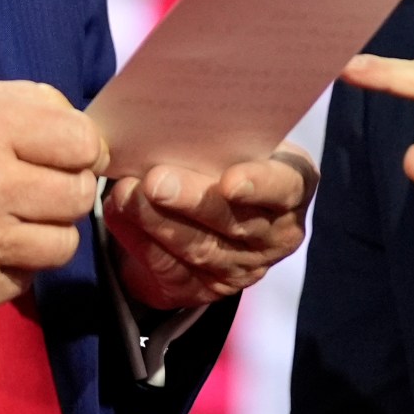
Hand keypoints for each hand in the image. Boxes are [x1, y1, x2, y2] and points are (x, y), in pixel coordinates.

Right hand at [0, 79, 106, 306]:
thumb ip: (31, 106)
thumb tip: (89, 138)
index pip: (83, 143)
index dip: (83, 149)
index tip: (66, 155)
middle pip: (78, 195)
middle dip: (66, 189)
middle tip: (38, 187)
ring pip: (62, 245)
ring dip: (45, 232)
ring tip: (14, 218)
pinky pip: (25, 281)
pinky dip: (13, 266)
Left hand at [103, 144, 314, 309]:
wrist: (204, 201)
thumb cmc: (218, 151)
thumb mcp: (225, 134)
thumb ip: (210, 129)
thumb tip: (160, 124)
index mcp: (293, 182)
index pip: (286, 186)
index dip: (260, 184)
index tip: (229, 181)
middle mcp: (279, 231)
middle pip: (235, 221)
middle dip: (191, 200)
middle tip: (154, 180)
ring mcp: (246, 266)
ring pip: (201, 249)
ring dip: (157, 221)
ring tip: (125, 194)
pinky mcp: (209, 289)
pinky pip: (173, 271)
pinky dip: (141, 240)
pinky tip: (120, 215)